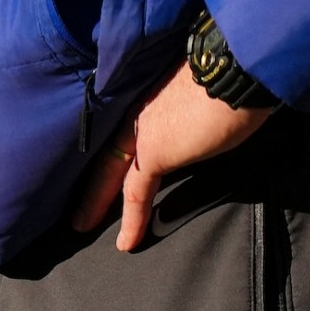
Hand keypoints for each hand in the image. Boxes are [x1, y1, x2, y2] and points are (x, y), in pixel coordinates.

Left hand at [71, 65, 277, 250]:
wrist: (238, 67)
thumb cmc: (231, 73)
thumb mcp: (203, 90)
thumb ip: (189, 108)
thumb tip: (200, 119)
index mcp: (145, 93)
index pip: (119, 127)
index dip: (109, 147)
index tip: (101, 162)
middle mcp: (136, 108)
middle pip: (103, 149)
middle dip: (88, 176)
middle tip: (71, 200)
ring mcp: (140, 128)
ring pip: (109, 170)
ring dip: (95, 200)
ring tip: (81, 223)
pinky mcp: (155, 152)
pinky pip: (136, 193)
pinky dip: (132, 220)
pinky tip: (126, 243)